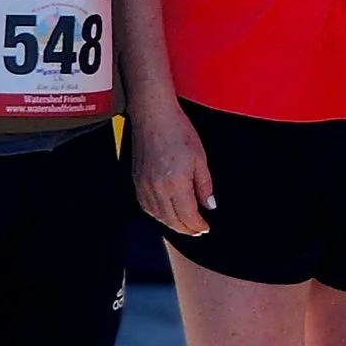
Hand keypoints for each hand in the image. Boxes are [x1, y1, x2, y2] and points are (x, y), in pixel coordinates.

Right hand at [131, 102, 215, 235]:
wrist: (153, 115)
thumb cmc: (177, 131)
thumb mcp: (200, 158)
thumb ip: (204, 185)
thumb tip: (209, 205)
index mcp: (176, 183)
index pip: (187, 216)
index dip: (198, 226)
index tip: (205, 228)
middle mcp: (157, 188)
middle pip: (172, 221)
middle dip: (186, 229)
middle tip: (197, 230)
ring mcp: (144, 186)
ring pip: (158, 217)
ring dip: (172, 224)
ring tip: (184, 225)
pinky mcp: (136, 181)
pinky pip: (146, 207)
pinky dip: (158, 215)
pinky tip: (166, 214)